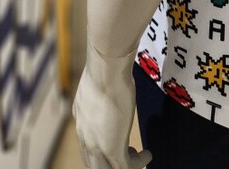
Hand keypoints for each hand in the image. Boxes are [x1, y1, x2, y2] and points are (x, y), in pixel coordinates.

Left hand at [73, 44, 151, 168]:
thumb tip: (110, 72)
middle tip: (125, 154)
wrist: (105, 72)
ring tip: (136, 159)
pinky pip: (125, 167)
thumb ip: (103, 85)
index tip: (115, 137)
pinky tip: (148, 154)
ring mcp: (97, 145)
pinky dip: (138, 163)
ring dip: (121, 166)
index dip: (99, 146)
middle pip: (91, 162)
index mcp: (81, 118)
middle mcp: (84, 135)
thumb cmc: (104, 69)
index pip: (86, 142)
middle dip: (106, 163)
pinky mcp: (112, 149)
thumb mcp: (100, 80)